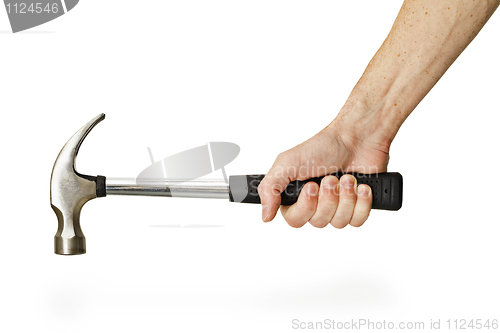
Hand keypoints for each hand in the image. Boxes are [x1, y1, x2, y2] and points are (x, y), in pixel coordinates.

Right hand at [258, 118, 389, 227]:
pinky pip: (358, 220)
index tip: (311, 186)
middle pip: (319, 222)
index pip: (295, 220)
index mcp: (296, 196)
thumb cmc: (324, 147)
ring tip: (346, 178)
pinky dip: (361, 202)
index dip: (306, 206)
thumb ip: (269, 189)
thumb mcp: (287, 162)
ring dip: (345, 197)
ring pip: (339, 222)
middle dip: (328, 198)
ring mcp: (338, 207)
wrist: (357, 138)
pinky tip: (361, 186)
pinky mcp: (358, 208)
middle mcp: (316, 204)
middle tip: (330, 178)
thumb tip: (264, 216)